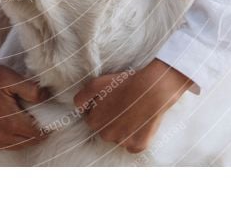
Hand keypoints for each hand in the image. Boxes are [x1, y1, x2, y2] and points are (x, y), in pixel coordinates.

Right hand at [0, 61, 48, 150]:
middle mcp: (2, 136)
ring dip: (24, 139)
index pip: (38, 134)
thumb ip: (29, 89)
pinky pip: (0, 146)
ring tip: (28, 127)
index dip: (47, 129)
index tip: (52, 121)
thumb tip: (45, 96)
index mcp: (12, 123)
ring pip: (14, 146)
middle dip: (37, 134)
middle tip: (42, 123)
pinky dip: (10, 142)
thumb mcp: (8, 77)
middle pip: (28, 142)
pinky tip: (10, 131)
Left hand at [73, 59, 192, 153]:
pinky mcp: (138, 145)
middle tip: (124, 107)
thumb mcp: (96, 84)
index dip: (102, 110)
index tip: (112, 102)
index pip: (93, 120)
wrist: (152, 88)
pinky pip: (134, 146)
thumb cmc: (124, 83)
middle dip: (113, 122)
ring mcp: (122, 142)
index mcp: (94, 122)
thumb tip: (78, 108)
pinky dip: (137, 138)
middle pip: (106, 131)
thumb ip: (81, 97)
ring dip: (125, 130)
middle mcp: (106, 135)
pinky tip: (141, 125)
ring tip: (134, 114)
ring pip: (120, 138)